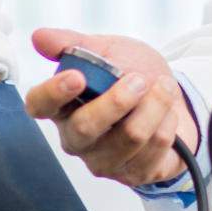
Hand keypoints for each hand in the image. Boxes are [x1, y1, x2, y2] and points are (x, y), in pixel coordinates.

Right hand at [25, 28, 196, 184]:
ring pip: (130, 137)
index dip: (53, 93)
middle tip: (139, 79)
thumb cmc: (132, 75)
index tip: (77, 76)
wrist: (172, 97)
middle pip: (85, 127)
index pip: (40, 105)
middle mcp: (77, 137)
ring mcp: (105, 160)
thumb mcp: (105, 50)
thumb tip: (39, 36)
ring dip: (154, 106)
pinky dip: (167, 122)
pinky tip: (166, 115)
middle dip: (118, 100)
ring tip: (163, 88)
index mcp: (63, 105)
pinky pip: (155, 148)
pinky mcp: (134, 173)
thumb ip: (72, 44)